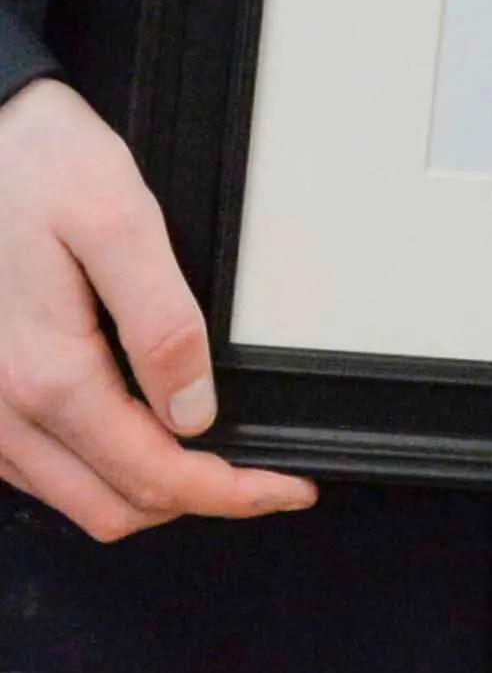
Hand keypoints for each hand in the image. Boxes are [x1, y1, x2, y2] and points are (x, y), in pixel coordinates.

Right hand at [0, 78, 316, 539]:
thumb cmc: (42, 166)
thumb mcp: (119, 219)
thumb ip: (161, 320)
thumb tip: (193, 410)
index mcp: (48, 375)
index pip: (151, 474)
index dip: (227, 492)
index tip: (283, 487)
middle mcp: (7, 411)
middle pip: (114, 506)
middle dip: (196, 501)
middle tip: (262, 474)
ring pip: (79, 499)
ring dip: (150, 491)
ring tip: (216, 458)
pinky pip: (47, 472)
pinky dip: (105, 471)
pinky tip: (148, 432)